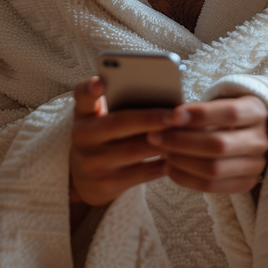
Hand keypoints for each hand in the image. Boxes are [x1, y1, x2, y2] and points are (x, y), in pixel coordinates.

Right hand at [70, 76, 189, 206]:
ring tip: (185, 133)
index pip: (82, 96)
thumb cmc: (101, 137)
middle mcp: (83, 138)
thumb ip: (116, 102)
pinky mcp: (107, 184)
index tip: (100, 83)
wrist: (84, 180)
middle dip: (151, 118)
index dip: (90, 89)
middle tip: (179, 114)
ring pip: (133, 150)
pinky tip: (179, 156)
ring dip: (162, 142)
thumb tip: (158, 94)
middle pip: (118, 124)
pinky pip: (141, 173)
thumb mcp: (97, 117)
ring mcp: (93, 163)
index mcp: (83, 114)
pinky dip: (162, 163)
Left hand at [146, 96, 267, 193]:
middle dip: (181, 141)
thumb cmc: (225, 114)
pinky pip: (212, 186)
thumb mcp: (221, 102)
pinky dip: (186, 178)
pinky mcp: (246, 183)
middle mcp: (261, 139)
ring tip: (161, 152)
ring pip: (214, 168)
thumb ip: (200, 109)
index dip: (199, 115)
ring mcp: (257, 164)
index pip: (230, 113)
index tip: (171, 115)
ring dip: (181, 161)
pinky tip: (169, 169)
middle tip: (155, 136)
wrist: (249, 133)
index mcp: (257, 111)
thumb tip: (167, 117)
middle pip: (218, 145)